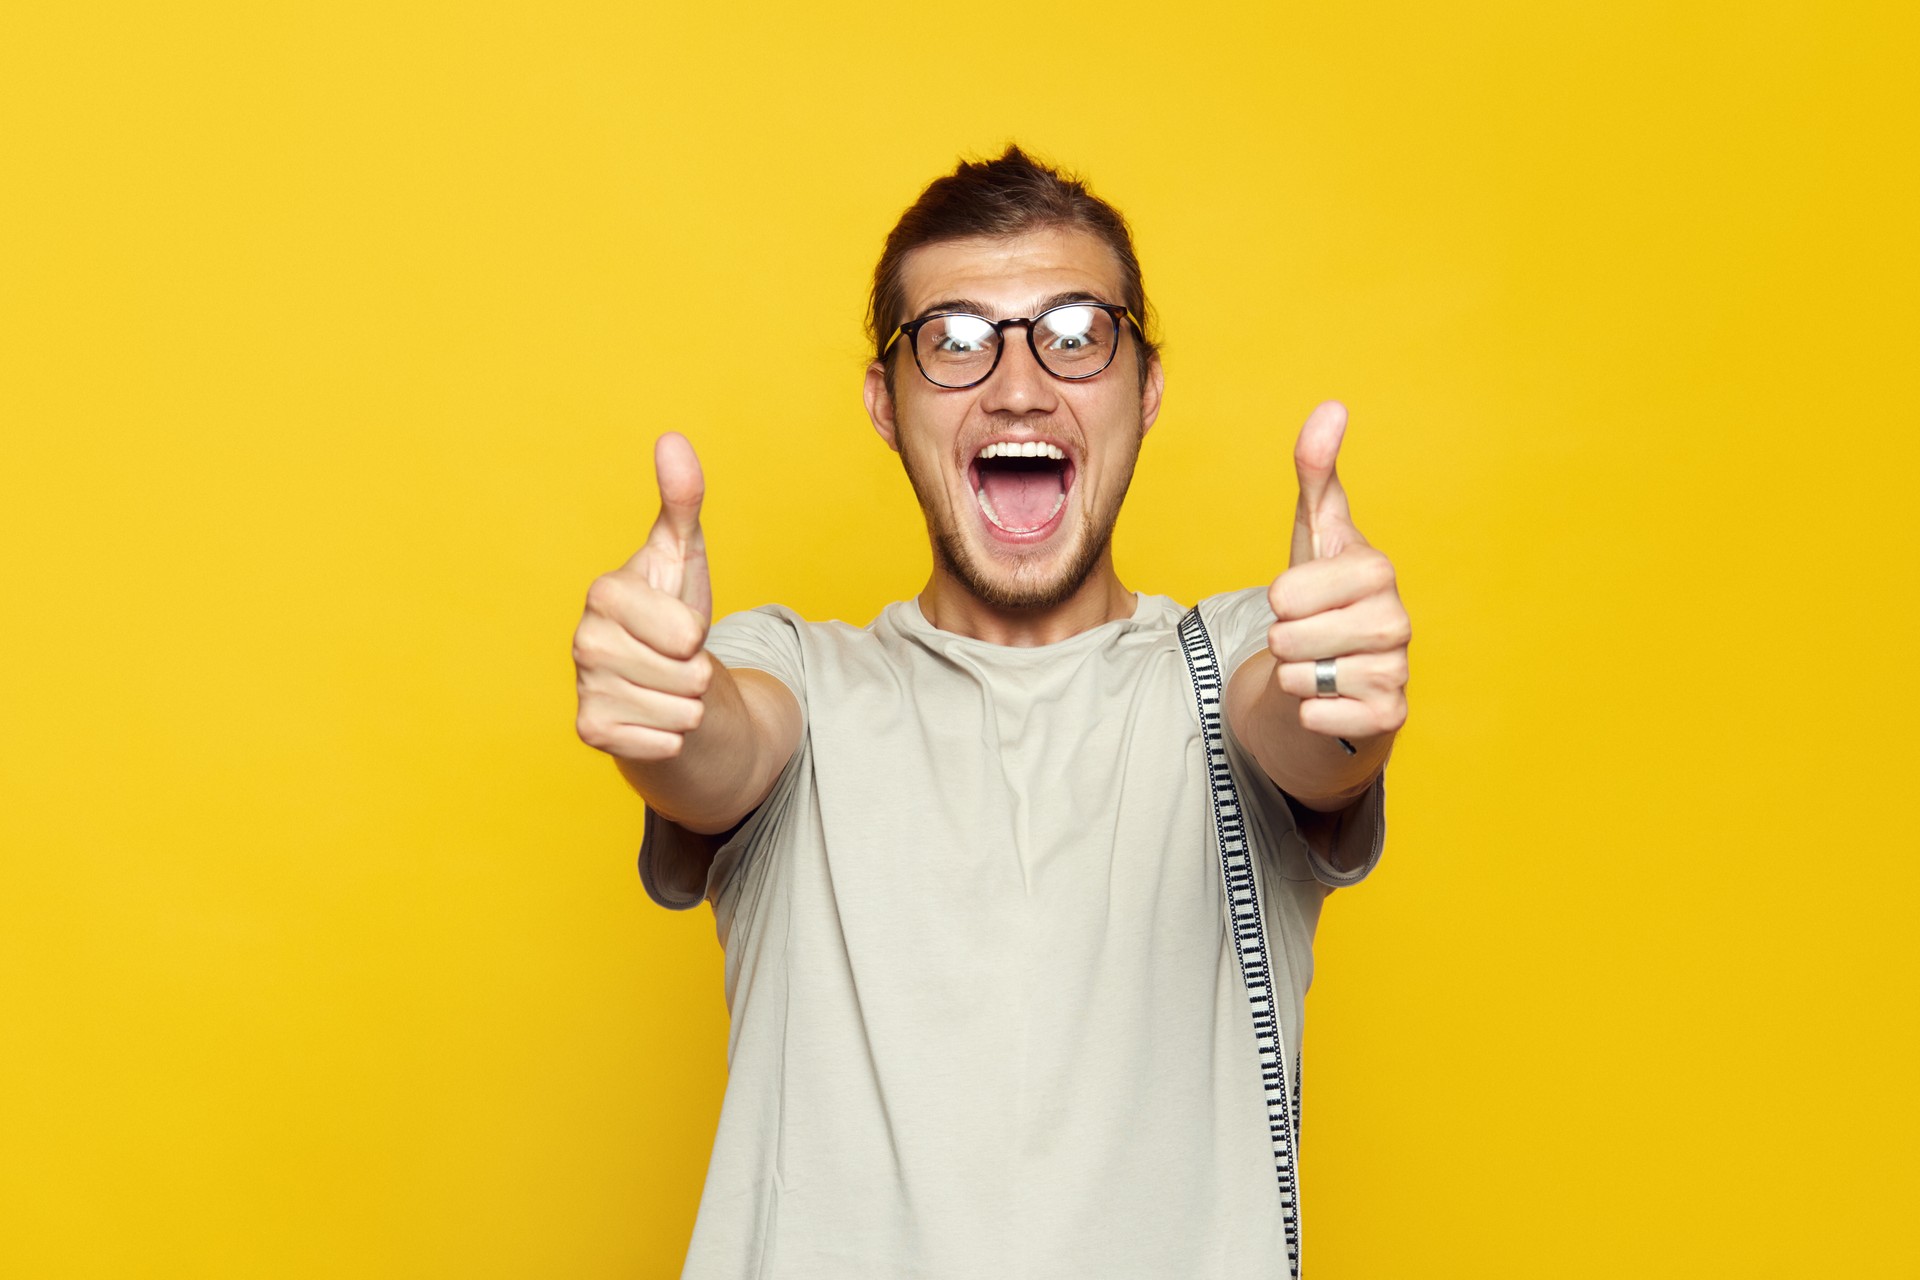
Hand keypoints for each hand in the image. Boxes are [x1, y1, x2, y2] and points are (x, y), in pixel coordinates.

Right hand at [573, 432, 715, 760]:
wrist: (663, 679)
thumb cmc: (674, 611)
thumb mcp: (685, 555)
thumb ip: (682, 499)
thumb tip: (672, 440)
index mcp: (605, 592)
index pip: (684, 632)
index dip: (696, 632)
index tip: (681, 624)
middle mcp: (583, 639)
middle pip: (683, 673)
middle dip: (696, 670)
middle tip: (677, 659)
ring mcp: (584, 686)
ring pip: (677, 710)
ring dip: (687, 703)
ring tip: (669, 684)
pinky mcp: (590, 730)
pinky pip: (660, 742)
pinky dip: (673, 734)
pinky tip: (655, 715)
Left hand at [1267, 402, 1410, 741]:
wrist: (1336, 670)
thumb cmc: (1322, 594)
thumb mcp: (1313, 532)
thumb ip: (1316, 472)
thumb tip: (1332, 407)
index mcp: (1377, 570)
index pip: (1289, 592)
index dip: (1280, 598)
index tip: (1298, 597)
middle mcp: (1398, 621)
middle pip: (1290, 637)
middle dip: (1281, 639)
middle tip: (1305, 634)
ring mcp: (1398, 671)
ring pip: (1299, 678)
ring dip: (1292, 674)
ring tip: (1316, 661)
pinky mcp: (1389, 718)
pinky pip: (1318, 716)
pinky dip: (1306, 711)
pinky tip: (1329, 697)